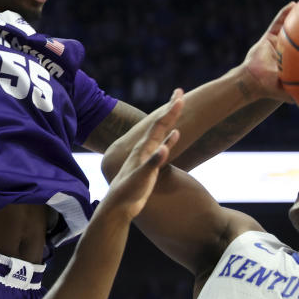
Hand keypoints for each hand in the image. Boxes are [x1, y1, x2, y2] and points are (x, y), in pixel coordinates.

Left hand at [102, 89, 183, 221]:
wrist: (118, 205)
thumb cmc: (128, 192)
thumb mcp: (141, 178)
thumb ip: (152, 163)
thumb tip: (164, 149)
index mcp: (143, 148)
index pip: (158, 125)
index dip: (170, 111)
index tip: (180, 96)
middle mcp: (144, 148)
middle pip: (160, 124)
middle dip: (171, 108)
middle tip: (180, 92)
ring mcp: (147, 155)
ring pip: (162, 133)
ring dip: (171, 120)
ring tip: (178, 107)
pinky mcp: (150, 165)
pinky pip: (163, 147)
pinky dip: (170, 139)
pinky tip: (176, 134)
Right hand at [237, 2, 295, 102]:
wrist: (252, 81)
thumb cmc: (270, 87)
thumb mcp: (292, 91)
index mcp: (298, 61)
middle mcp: (289, 50)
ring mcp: (279, 42)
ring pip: (292, 26)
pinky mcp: (268, 37)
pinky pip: (277, 22)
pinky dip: (283, 13)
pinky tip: (292, 5)